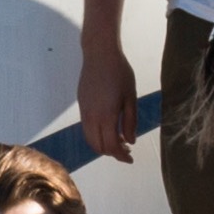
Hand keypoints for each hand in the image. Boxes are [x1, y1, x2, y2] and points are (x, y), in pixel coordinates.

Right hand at [78, 38, 139, 164]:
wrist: (99, 55)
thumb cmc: (120, 73)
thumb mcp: (131, 97)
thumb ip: (130, 121)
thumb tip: (130, 141)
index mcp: (107, 115)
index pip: (111, 145)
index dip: (121, 156)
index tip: (130, 158)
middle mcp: (92, 117)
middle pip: (99, 146)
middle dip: (112, 153)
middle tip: (126, 150)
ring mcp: (85, 113)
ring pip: (90, 139)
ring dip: (103, 145)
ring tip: (118, 141)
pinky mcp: (82, 107)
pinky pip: (87, 129)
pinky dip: (97, 136)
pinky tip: (108, 130)